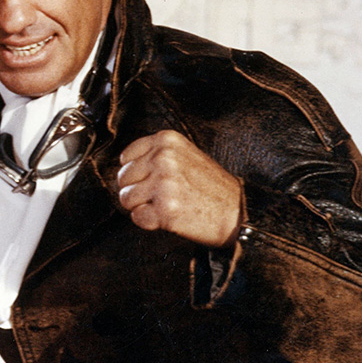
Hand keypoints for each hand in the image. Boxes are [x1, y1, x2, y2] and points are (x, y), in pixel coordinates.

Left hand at [117, 131, 240, 247]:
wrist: (238, 212)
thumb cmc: (211, 186)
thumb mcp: (185, 154)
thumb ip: (156, 154)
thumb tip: (122, 168)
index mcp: (167, 140)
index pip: (126, 157)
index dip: (135, 174)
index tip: (151, 181)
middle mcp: (163, 158)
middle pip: (123, 178)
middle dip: (136, 191)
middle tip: (159, 197)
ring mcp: (164, 184)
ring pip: (126, 198)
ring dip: (141, 207)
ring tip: (165, 206)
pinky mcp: (165, 210)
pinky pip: (137, 218)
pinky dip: (148, 222)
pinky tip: (167, 217)